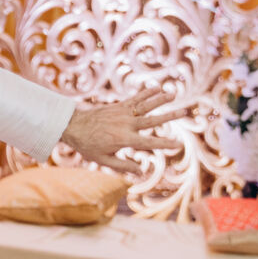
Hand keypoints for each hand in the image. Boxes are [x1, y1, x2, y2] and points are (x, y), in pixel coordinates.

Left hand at [59, 87, 190, 175]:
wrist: (73, 127)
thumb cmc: (88, 146)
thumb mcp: (103, 160)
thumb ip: (123, 166)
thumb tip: (141, 171)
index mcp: (124, 140)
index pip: (149, 143)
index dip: (164, 143)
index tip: (179, 144)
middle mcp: (126, 125)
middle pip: (151, 120)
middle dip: (169, 116)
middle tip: (184, 112)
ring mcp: (122, 114)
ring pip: (145, 106)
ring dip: (159, 99)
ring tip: (173, 93)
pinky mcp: (118, 106)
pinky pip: (134, 99)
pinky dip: (146, 93)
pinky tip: (157, 87)